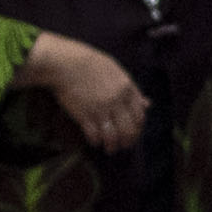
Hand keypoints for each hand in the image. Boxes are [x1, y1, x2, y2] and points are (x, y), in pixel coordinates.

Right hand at [25, 31, 150, 151]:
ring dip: (112, 146)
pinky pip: (95, 136)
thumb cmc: (90, 64)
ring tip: (109, 149)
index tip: (133, 133)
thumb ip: (131, 90)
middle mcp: (116, 100)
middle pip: (129, 130)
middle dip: (127, 142)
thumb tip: (146, 104)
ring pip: (113, 137)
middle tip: (123, 146)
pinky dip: (96, 141)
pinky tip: (95, 141)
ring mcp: (101, 109)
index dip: (138, 128)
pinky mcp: (84, 115)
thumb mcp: (116, 72)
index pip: (139, 116)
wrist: (65, 63)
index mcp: (127, 88)